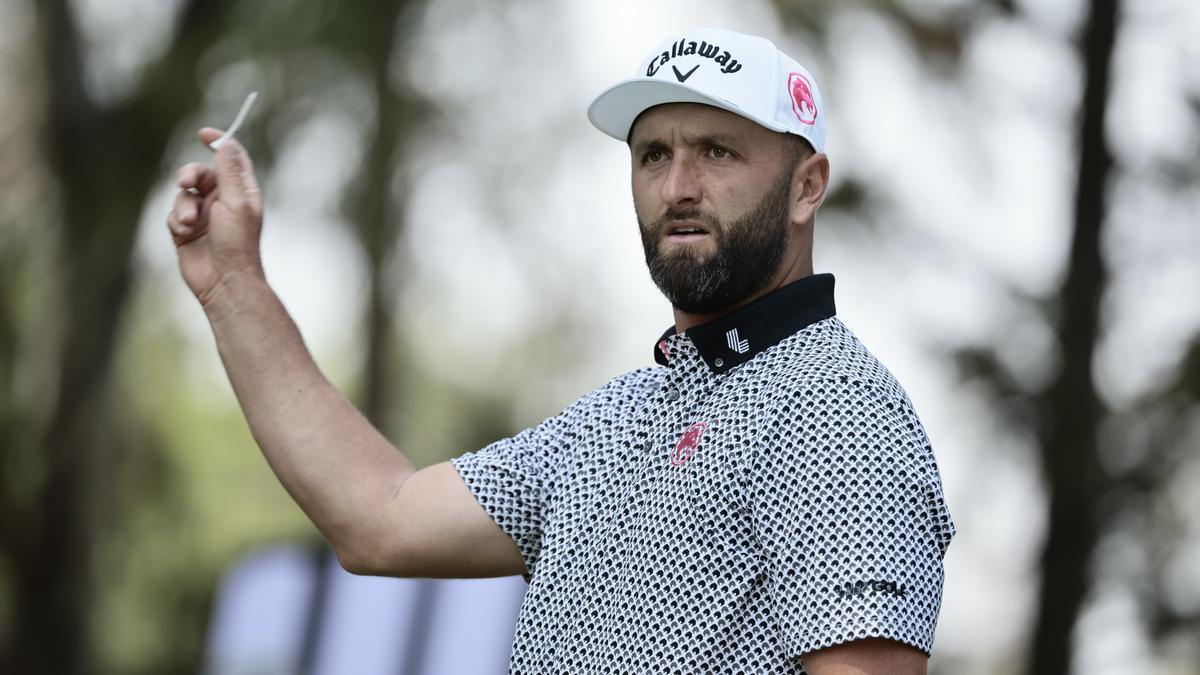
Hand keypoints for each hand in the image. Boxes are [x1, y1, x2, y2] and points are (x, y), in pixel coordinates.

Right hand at [167, 127, 264, 309]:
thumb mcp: (236, 202)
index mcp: (241, 191)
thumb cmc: (237, 243)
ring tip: (191, 223)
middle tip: (185, 181)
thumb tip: (226, 142)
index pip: (230, 158)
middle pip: (199, 173)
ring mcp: (204, 215)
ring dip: (183, 206)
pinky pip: (173, 214)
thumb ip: (230, 171)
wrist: (224, 280)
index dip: (218, 143)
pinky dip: (177, 221)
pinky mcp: (186, 230)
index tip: (203, 133)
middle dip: (189, 175)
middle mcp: (222, 201)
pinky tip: (186, 234)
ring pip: (182, 194)